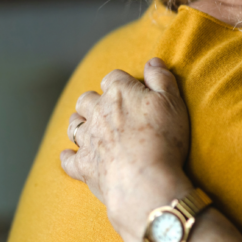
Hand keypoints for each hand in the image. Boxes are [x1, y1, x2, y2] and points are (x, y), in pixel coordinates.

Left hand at [61, 58, 193, 241]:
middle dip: (94, 101)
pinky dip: (68, 156)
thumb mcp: (173, 102)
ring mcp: (88, 140)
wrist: (145, 180)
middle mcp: (98, 112)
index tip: (132, 91)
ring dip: (79, 123)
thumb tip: (153, 61)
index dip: (122, 83)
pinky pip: (68, 159)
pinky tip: (70, 155)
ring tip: (88, 127)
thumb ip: (162, 79)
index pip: (114, 77)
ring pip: (74, 125)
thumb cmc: (164, 139)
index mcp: (119, 93)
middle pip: (87, 99)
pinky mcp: (84, 165)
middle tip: (106, 108)